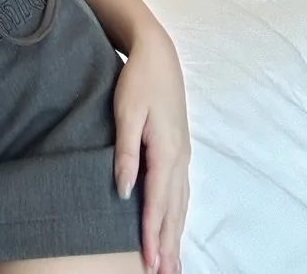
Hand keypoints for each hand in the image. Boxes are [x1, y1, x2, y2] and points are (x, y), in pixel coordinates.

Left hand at [113, 25, 189, 273]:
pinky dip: (179, 216)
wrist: (159, 54)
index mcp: (166, 151)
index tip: (149, 263)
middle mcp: (179, 158)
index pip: (158, 202)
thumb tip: (122, 191)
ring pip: (181, 204)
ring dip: (175, 235)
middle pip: (173, 211)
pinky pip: (182, 192)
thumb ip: (126, 153)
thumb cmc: (139, 81)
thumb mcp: (126, 113)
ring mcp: (183, 155)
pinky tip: (175, 227)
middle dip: (167, 245)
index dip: (152, 235)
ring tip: (171, 264)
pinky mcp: (180, 150)